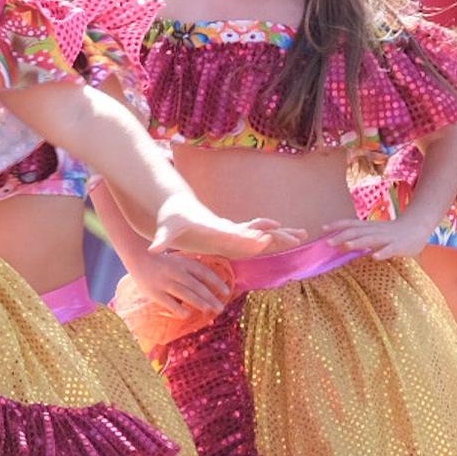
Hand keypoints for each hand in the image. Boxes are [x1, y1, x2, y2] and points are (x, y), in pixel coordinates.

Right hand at [118, 246, 228, 319]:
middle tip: (220, 308)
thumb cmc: (163, 262)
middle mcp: (175, 272)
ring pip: (186, 295)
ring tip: (209, 311)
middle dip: (210, 298)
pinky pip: (170, 303)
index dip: (217, 282)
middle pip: (197, 286)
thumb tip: (213, 283)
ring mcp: (165, 282)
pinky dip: (180, 310)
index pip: (204, 273)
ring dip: (199, 303)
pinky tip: (187, 315)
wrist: (138, 258)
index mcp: (183, 262)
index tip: (226, 292)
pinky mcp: (154, 292)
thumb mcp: (179, 260)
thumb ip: (193, 270)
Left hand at [152, 201, 305, 260]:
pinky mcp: (232, 231)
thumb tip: (153, 248)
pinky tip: (288, 235)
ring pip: (261, 231)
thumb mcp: (167, 229)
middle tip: (299, 234)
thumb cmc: (173, 220)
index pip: (236, 232)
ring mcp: (232, 229)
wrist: (176, 207)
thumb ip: (163, 240)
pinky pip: (257, 233)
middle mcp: (228, 226)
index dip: (250, 235)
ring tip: (303, 234)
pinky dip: (272, 234)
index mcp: (215, 227)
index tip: (266, 237)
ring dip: (280, 233)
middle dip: (276, 233)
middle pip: (256, 230)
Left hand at [324, 215, 430, 260]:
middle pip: (357, 232)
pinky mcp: (399, 245)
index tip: (322, 229)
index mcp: (370, 227)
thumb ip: (361, 235)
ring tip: (346, 247)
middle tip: (327, 243)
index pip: (351, 224)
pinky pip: (390, 249)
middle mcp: (376, 230)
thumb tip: (342, 242)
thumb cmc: (393, 232)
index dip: (337, 225)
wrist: (418, 226)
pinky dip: (383, 252)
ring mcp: (388, 238)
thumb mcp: (375, 231)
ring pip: (371, 239)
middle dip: (342, 236)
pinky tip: (375, 257)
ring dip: (358, 243)